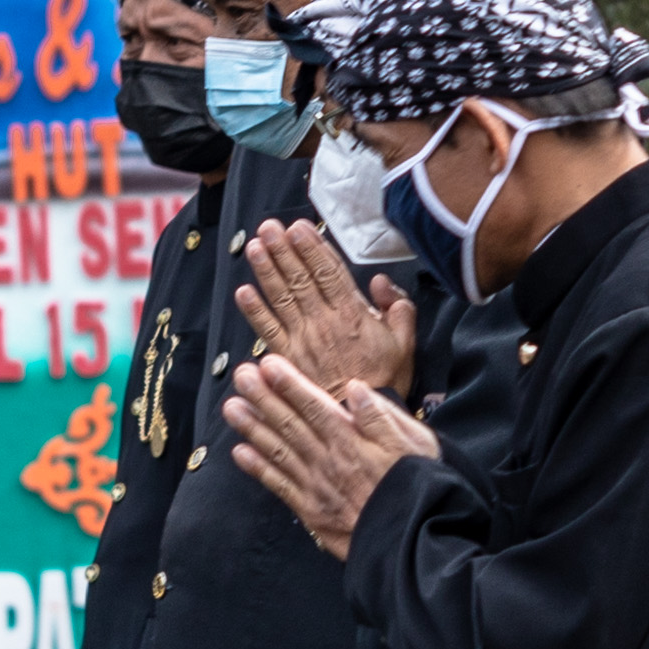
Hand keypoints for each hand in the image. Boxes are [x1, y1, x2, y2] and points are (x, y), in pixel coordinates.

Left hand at [223, 349, 437, 557]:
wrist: (411, 539)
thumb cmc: (418, 487)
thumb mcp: (414, 444)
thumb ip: (381, 416)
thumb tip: (356, 388)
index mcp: (352, 441)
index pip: (315, 406)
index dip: (290, 384)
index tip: (268, 364)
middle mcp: (329, 460)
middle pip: (290, 424)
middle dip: (263, 398)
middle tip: (241, 376)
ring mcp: (317, 486)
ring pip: (279, 451)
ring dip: (253, 428)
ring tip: (231, 407)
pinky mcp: (312, 510)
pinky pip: (280, 486)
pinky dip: (259, 469)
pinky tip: (240, 452)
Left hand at [236, 219, 415, 397]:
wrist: (358, 421)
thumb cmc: (381, 382)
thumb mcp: (405, 344)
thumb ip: (398, 309)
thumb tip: (381, 283)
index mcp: (352, 316)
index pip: (329, 273)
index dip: (312, 248)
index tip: (299, 228)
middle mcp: (324, 324)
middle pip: (301, 279)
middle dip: (284, 251)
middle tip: (270, 227)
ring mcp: (303, 341)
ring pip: (282, 298)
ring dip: (267, 271)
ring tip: (256, 247)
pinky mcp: (288, 359)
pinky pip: (268, 331)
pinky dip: (254, 312)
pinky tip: (244, 292)